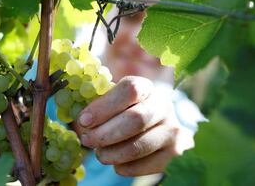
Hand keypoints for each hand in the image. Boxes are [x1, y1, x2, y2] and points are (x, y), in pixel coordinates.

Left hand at [75, 76, 194, 175]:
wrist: (153, 129)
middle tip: (86, 140)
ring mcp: (172, 131)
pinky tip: (115, 162)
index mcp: (146, 87)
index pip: (129, 90)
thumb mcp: (111, 101)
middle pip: (135, 119)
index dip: (103, 107)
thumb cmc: (122, 112)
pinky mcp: (173, 154)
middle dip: (105, 133)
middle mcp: (163, 106)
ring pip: (139, 146)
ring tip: (99, 153)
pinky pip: (144, 166)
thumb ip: (96, 104)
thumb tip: (80, 120)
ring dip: (112, 153)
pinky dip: (124, 167)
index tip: (84, 120)